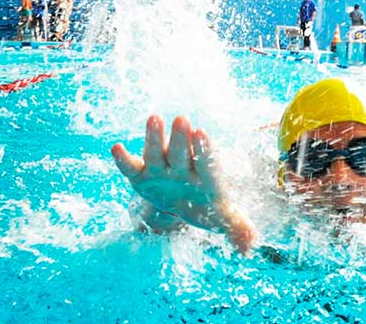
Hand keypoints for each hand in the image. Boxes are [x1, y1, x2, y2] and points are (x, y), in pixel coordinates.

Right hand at [111, 115, 255, 252]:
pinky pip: (131, 167)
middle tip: (182, 120)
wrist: (181, 202)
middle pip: (181, 152)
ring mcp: (161, 168)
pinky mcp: (142, 174)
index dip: (204, 150)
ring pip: (157, 152)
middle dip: (181, 137)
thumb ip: (237, 228)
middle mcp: (182, 168)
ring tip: (153, 119)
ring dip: (154, 137)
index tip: (201, 133)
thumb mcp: (221, 216)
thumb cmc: (205, 204)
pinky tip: (116, 149)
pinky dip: (123, 160)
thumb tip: (249, 248)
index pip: (206, 162)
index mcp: (204, 176)